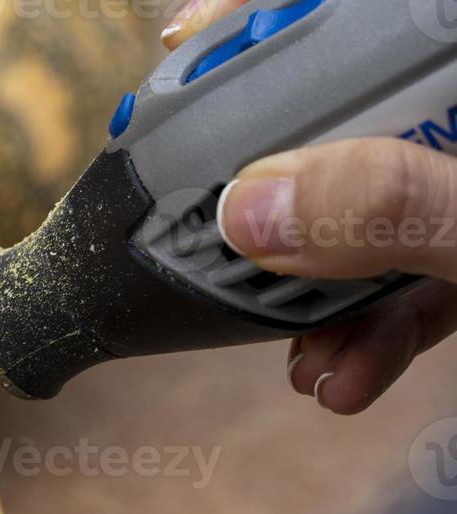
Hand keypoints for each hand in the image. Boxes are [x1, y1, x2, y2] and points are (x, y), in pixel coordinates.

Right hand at [165, 0, 456, 414]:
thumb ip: (396, 206)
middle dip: (270, 200)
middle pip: (341, 121)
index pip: (354, 19)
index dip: (260, 22)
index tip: (181, 52)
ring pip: (368, 212)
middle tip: (212, 237)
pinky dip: (371, 335)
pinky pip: (414, 279)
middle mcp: (454, 127)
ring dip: (314, 297)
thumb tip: (252, 207)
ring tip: (295, 356)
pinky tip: (342, 380)